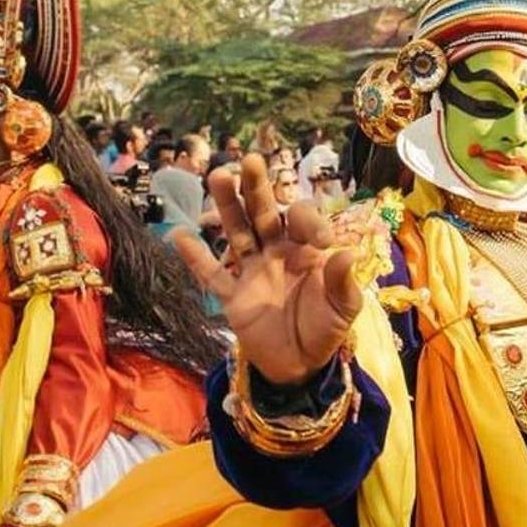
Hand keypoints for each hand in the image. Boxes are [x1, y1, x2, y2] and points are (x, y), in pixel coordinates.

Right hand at [174, 154, 361, 386]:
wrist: (300, 366)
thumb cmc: (325, 330)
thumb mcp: (344, 309)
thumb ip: (343, 282)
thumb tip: (346, 253)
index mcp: (306, 250)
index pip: (302, 221)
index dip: (310, 221)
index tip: (322, 239)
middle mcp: (276, 252)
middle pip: (264, 212)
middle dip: (257, 188)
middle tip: (250, 160)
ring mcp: (252, 271)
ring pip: (237, 232)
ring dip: (227, 207)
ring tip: (217, 176)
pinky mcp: (233, 296)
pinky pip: (212, 274)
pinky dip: (196, 258)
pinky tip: (179, 235)